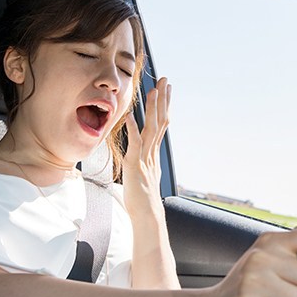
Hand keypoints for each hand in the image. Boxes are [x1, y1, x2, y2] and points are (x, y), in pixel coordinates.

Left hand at [122, 77, 170, 220]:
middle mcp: (152, 153)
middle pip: (161, 121)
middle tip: (166, 81)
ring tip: (153, 90)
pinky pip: (135, 144)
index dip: (164, 106)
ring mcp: (145, 158)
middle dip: (163, 100)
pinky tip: (130, 115)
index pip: (162, 125)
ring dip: (153, 108)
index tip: (166, 90)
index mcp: (153, 154)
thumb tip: (142, 158)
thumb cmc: (143, 200)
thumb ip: (143, 163)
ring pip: (151, 128)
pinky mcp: (135, 165)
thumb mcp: (144, 177)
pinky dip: (132, 128)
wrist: (147, 216)